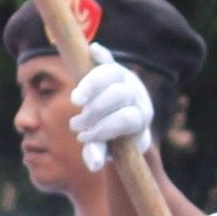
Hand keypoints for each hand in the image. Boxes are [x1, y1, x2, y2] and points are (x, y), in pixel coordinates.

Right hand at [68, 56, 153, 171]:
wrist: (124, 124)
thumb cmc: (114, 140)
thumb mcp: (109, 149)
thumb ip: (99, 153)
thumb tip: (94, 164)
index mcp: (141, 117)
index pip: (126, 118)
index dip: (105, 127)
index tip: (83, 137)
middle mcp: (137, 95)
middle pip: (118, 94)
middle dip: (95, 110)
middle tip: (76, 125)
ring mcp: (126, 79)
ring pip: (113, 73)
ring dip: (91, 86)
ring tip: (76, 102)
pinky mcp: (114, 69)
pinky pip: (109, 59)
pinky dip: (102, 55)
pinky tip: (94, 51)